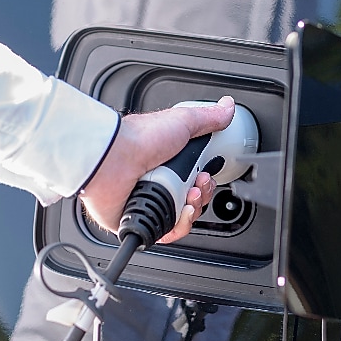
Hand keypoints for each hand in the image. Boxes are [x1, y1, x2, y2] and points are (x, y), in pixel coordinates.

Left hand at [80, 96, 235, 243]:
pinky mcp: (139, 219)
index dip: (207, 180)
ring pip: (183, 217)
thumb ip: (207, 118)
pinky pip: (167, 232)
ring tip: (188, 195)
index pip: (196, 178)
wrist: (113, 159)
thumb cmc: (139, 138)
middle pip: (193, 199)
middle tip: (198, 183)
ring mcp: (148, 201)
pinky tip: (181, 211)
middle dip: (203, 193)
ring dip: (193, 208)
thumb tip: (227, 108)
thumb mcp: (182, 122)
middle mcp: (158, 181)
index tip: (208, 172)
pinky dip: (179, 225)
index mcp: (167, 161)